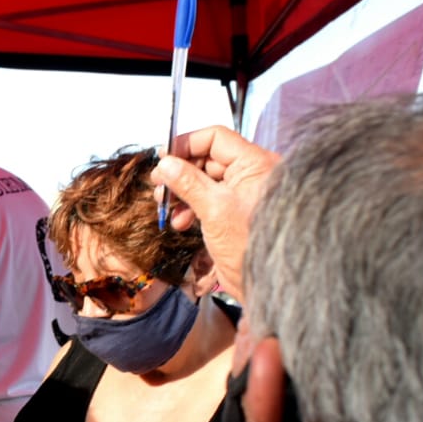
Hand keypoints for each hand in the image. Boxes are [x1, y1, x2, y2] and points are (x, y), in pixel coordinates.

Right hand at [151, 126, 280, 302]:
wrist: (263, 283)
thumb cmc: (250, 247)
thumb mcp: (213, 209)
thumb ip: (187, 182)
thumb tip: (165, 163)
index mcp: (255, 164)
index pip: (216, 138)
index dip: (187, 144)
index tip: (164, 157)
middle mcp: (251, 174)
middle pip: (208, 158)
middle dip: (180, 172)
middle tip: (159, 184)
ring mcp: (242, 194)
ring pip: (204, 180)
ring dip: (182, 192)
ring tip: (165, 204)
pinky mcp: (233, 212)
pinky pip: (207, 199)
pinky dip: (190, 207)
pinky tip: (180, 221)